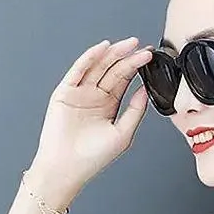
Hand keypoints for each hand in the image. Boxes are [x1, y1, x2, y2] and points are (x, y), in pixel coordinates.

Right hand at [31, 37, 154, 197]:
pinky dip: (89, 58)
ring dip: (112, 54)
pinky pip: (78, 71)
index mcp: (109, 104)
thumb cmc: (93, 157)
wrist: (68, 168)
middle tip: (141, 48)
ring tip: (128, 45)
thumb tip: (146, 91)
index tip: (148, 57)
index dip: (136, 67)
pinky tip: (102, 49)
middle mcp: (94, 96)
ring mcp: (79, 92)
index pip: (124, 80)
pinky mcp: (65, 92)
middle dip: (127, 57)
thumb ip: (135, 111)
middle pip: (112, 70)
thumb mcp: (123, 134)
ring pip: (97, 67)